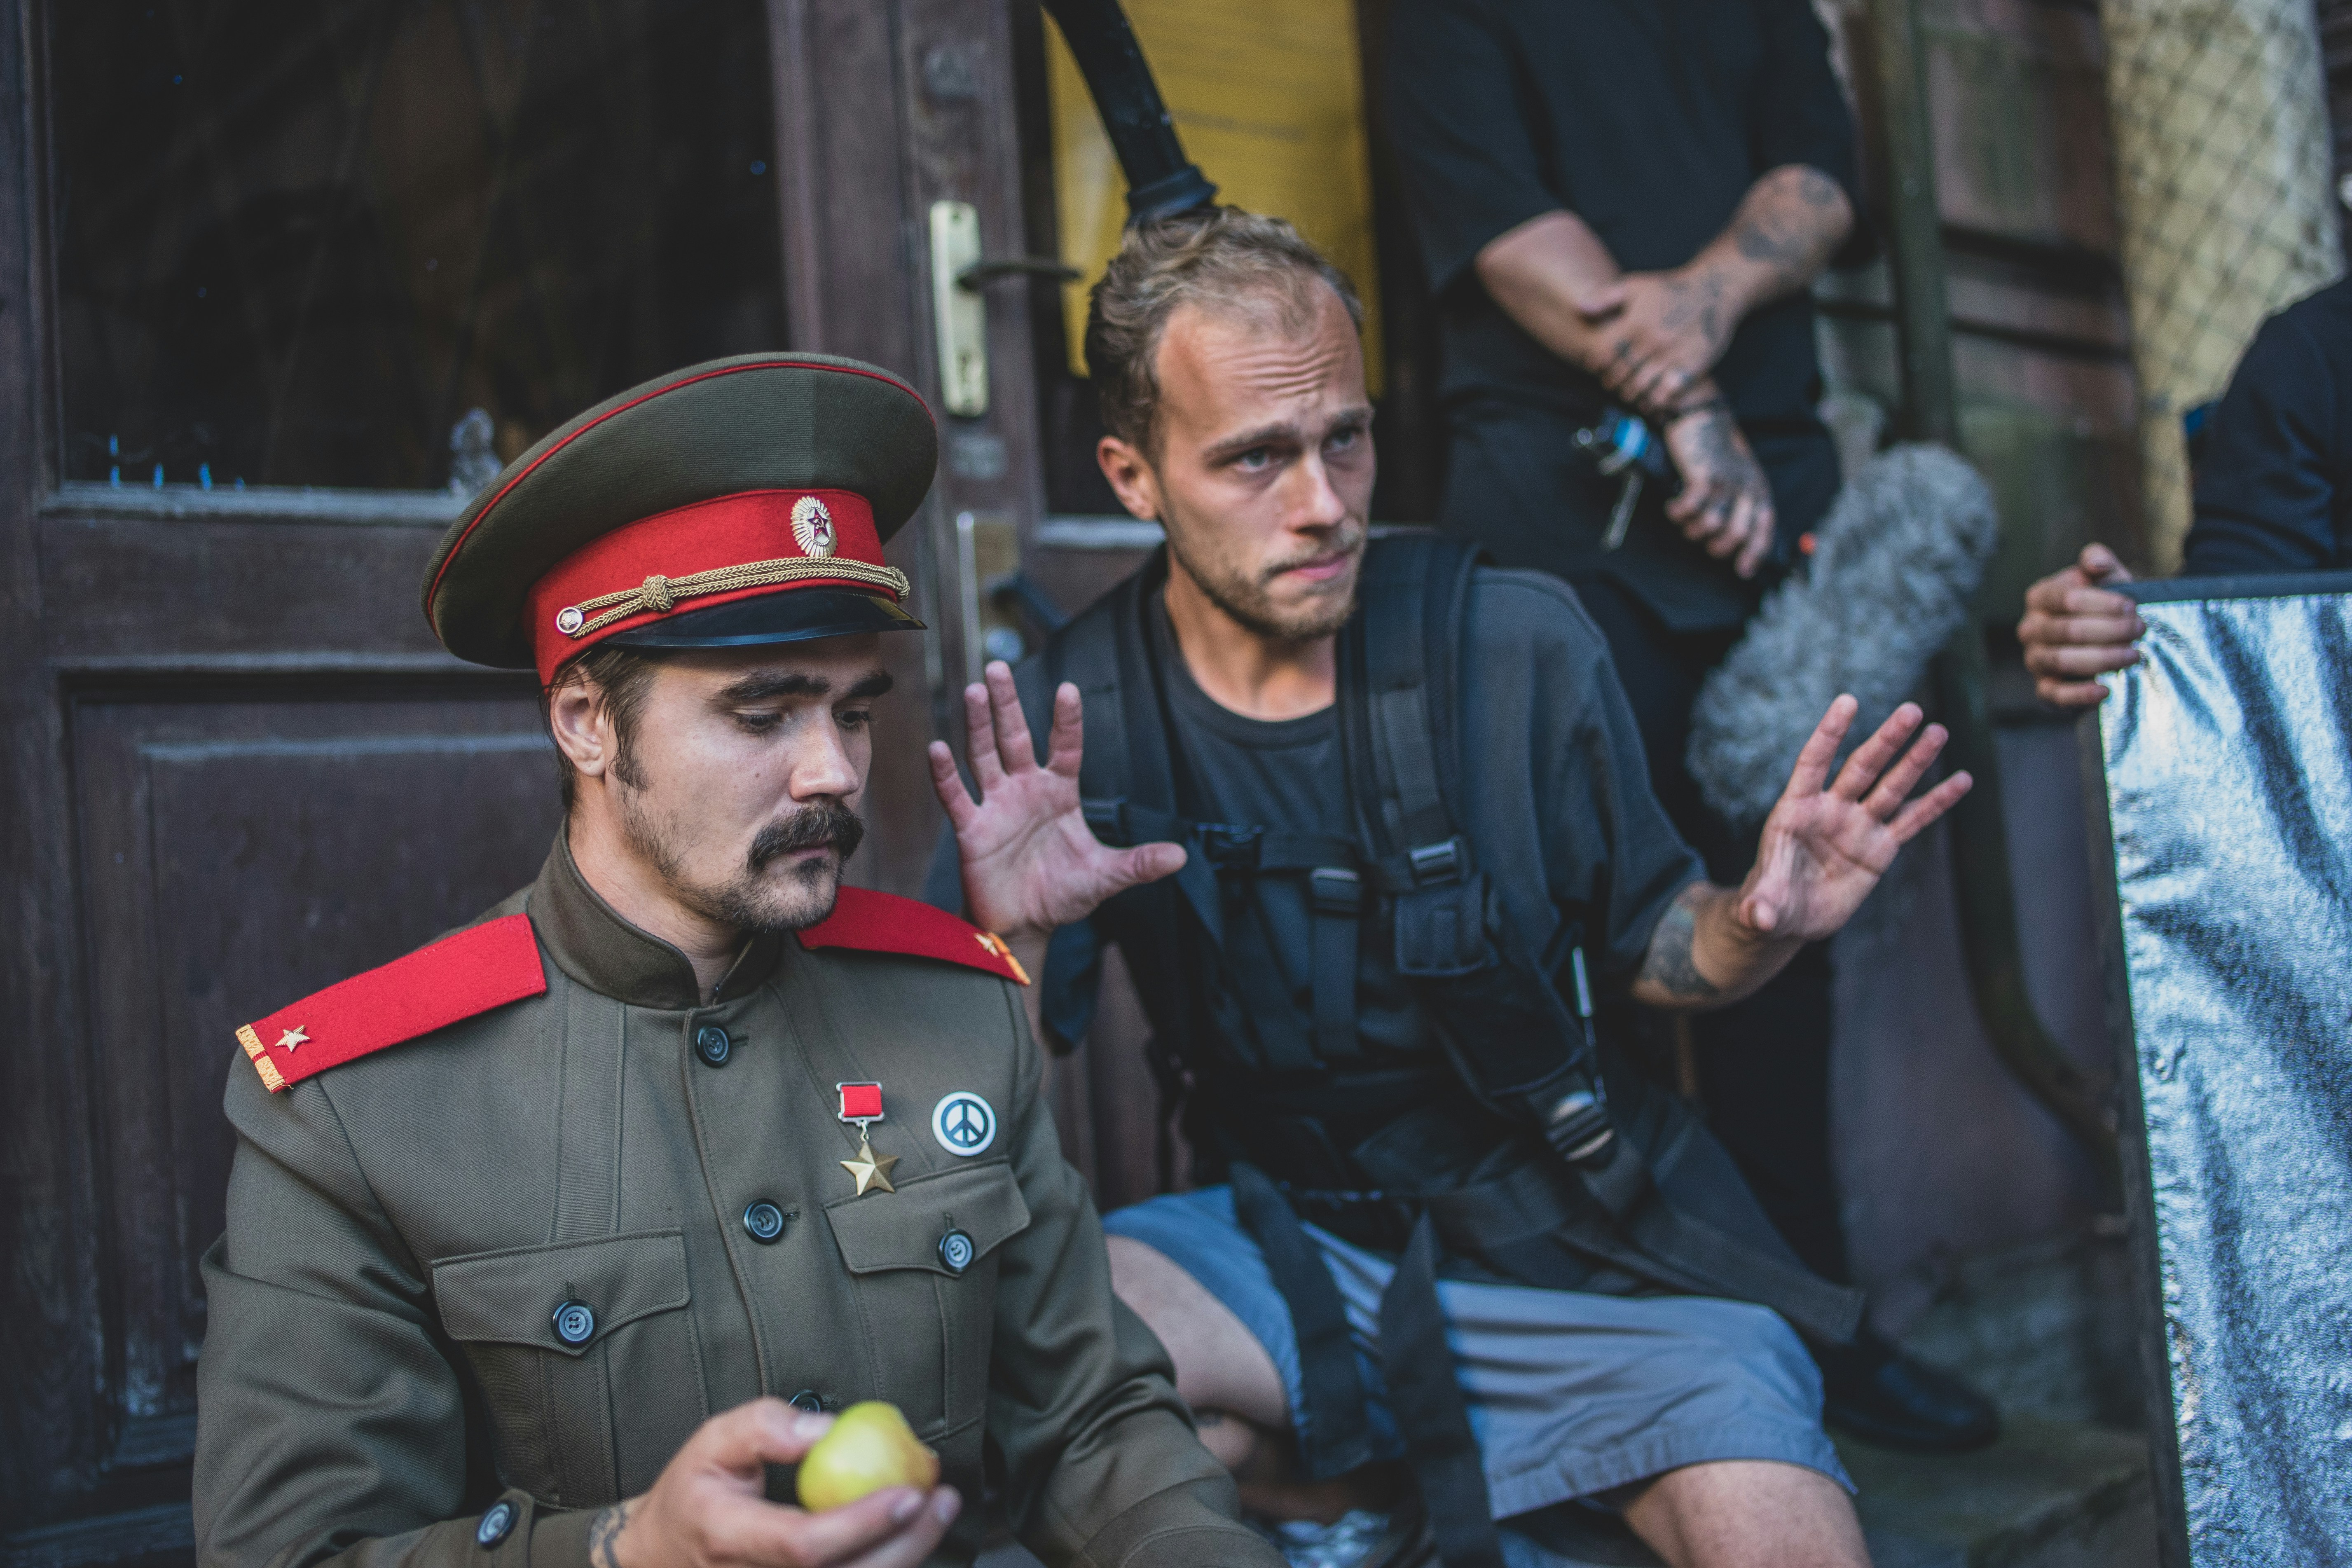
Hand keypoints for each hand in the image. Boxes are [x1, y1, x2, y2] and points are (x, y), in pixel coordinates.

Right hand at [601, 1399, 958, 1567]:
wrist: (663, 1556)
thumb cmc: (694, 1494)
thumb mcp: (712, 1442)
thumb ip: (763, 1427)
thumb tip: (824, 1430)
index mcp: (731, 1540)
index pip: (804, 1545)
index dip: (861, 1523)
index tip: (909, 1492)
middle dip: (907, 1543)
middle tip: (943, 1497)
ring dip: (909, 1554)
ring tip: (941, 1509)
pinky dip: (890, 1565)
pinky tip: (914, 1534)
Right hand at [927, 661, 1185, 942]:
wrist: (1026, 926)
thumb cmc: (1063, 893)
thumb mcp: (1105, 877)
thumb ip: (1138, 864)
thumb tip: (1181, 857)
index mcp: (1060, 792)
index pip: (1065, 747)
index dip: (1066, 721)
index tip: (1067, 690)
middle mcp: (1025, 790)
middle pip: (1015, 738)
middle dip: (1007, 704)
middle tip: (999, 668)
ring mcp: (996, 806)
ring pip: (984, 756)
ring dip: (978, 725)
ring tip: (974, 691)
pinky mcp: (972, 830)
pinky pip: (956, 797)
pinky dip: (946, 775)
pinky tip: (938, 748)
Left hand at [1584, 268, 1732, 415]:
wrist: (1714, 290)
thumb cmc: (1670, 289)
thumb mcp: (1636, 285)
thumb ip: (1604, 298)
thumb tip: (1578, 309)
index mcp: (1634, 325)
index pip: (1604, 356)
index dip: (1598, 366)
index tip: (1600, 369)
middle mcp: (1651, 342)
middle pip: (1621, 375)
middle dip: (1614, 384)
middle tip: (1615, 386)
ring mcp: (1672, 355)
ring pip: (1641, 388)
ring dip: (1633, 396)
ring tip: (1632, 396)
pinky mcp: (1692, 366)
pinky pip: (1668, 393)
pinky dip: (1657, 402)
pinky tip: (1655, 401)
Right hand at [1662, 404, 1775, 577]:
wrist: (1700, 415)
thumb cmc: (1715, 448)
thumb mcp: (1737, 474)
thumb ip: (1739, 500)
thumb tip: (1732, 536)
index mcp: (1757, 488)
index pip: (1764, 529)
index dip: (1754, 554)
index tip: (1742, 571)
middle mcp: (1746, 487)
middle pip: (1737, 534)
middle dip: (1716, 546)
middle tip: (1701, 539)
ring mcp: (1726, 482)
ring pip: (1712, 526)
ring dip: (1693, 529)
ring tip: (1684, 520)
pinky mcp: (1704, 476)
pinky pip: (1691, 509)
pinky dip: (1679, 513)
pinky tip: (1673, 507)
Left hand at [1737, 697, 1972, 941]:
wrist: (1790, 915)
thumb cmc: (1769, 901)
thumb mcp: (1761, 906)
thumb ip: (1760, 906)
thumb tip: (1758, 917)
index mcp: (1795, 809)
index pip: (1813, 762)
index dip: (1829, 733)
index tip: (1848, 701)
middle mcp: (1830, 809)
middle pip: (1861, 768)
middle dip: (1886, 741)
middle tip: (1912, 711)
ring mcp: (1858, 826)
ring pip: (1891, 787)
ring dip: (1915, 761)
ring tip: (1939, 731)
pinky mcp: (1880, 847)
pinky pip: (1912, 821)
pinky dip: (1936, 802)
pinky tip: (1962, 780)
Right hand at [2017, 543, 2141, 707]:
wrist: (2109, 637)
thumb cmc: (2107, 604)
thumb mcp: (2107, 578)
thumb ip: (2100, 561)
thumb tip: (2095, 562)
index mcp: (2040, 597)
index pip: (2066, 598)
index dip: (2101, 603)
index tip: (2132, 606)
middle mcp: (2030, 628)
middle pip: (2067, 630)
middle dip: (2110, 630)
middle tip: (2141, 629)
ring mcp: (2034, 659)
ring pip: (2063, 660)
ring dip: (2103, 658)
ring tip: (2135, 654)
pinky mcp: (2044, 688)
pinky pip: (2056, 694)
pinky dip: (2080, 694)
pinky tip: (2105, 689)